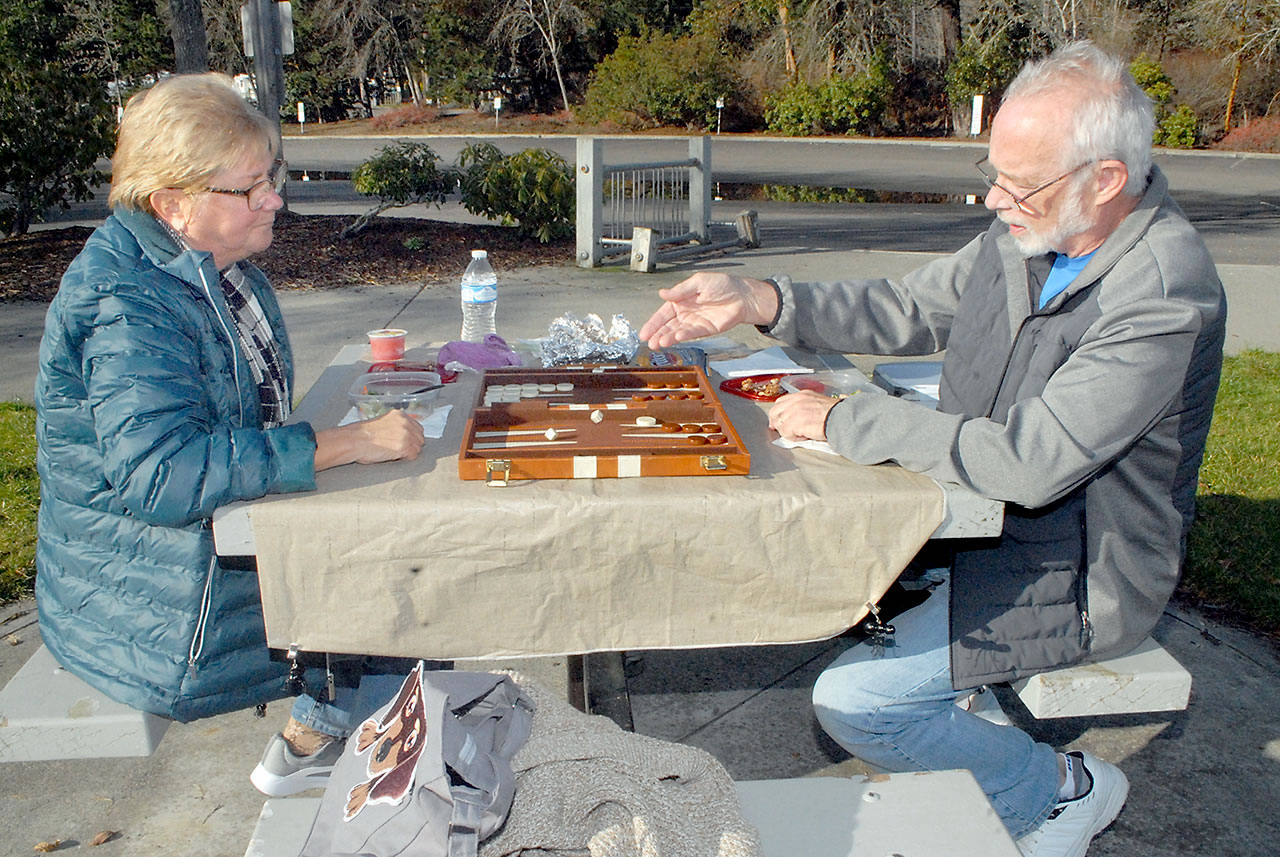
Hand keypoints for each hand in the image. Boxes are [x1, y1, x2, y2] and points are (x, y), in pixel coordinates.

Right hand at [314, 409, 425, 470]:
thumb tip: (401, 435)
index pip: (417, 427)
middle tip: (400, 450)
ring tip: (395, 453)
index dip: (412, 437)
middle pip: (420, 438)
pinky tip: (394, 457)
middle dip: (412, 445)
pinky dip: (406, 459)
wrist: (353, 440)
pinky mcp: (404, 447)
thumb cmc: (360, 434)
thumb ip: (395, 426)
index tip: (406, 442)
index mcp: (399, 415)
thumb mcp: (382, 423)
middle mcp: (405, 422)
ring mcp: (406, 434)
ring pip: (418, 447)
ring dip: (409, 452)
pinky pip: (413, 456)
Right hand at [639, 272, 778, 348]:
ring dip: (668, 338)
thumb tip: (662, 293)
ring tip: (659, 343)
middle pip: (668, 326)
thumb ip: (680, 290)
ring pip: (678, 332)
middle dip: (658, 334)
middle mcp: (686, 313)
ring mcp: (695, 322)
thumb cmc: (723, 285)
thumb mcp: (698, 282)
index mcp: (681, 301)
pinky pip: (693, 333)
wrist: (743, 295)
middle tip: (649, 343)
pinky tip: (676, 338)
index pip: (663, 313)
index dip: (653, 323)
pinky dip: (684, 336)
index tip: (644, 333)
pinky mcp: (706, 330)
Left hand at [767, 391, 838, 441]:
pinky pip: (786, 433)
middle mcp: (796, 400)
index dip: (778, 413)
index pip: (781, 401)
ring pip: (780, 423)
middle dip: (777, 422)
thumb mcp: (817, 403)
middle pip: (775, 411)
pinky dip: (794, 438)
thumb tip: (795, 418)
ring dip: (788, 431)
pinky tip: (804, 436)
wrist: (841, 418)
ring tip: (801, 434)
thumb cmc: (835, 414)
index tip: (778, 421)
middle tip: (784, 431)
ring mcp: (794, 410)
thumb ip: (804, 407)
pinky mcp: (795, 422)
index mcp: (802, 395)